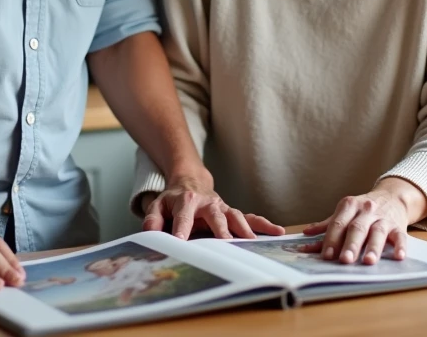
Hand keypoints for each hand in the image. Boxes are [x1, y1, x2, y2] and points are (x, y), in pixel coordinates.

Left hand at [141, 178, 284, 239]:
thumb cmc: (173, 200)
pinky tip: (277, 232)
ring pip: (235, 216)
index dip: (181, 229)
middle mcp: (207, 202)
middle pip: (214, 215)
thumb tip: (150, 233)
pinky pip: (250, 217)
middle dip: (220, 229)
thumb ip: (152, 219)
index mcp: (186, 201)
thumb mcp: (157, 206)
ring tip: (252, 242)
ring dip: (244, 228)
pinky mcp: (232, 212)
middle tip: (226, 243)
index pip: (183, 216)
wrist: (190, 183)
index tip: (181, 242)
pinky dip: (263, 224)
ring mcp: (222, 207)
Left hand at [301, 179, 426, 264]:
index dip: (331, 240)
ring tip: (368, 261)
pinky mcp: (398, 226)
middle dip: (350, 245)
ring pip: (378, 232)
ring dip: (373, 247)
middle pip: (357, 228)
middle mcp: (366, 210)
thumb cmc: (363, 209)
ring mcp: (383, 218)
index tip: (326, 256)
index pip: (338, 224)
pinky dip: (400, 247)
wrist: (392, 197)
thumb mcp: (345, 212)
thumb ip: (327, 225)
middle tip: (344, 260)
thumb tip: (305, 234)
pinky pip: (400, 236)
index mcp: (349, 206)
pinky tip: (398, 256)